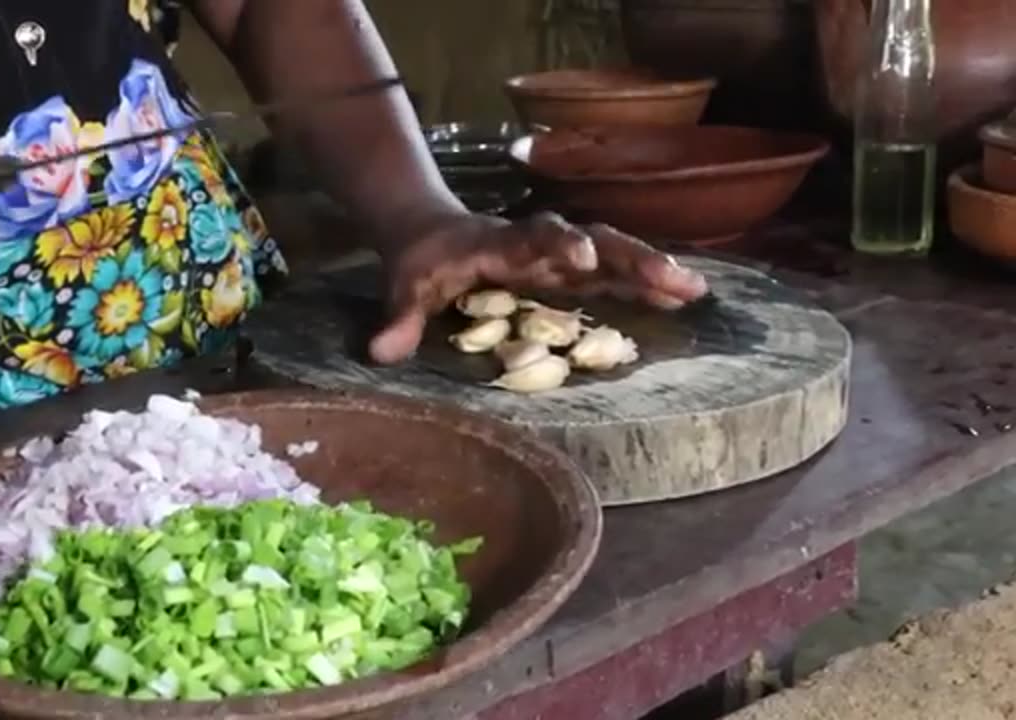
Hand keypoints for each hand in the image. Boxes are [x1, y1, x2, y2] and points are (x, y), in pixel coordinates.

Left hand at [369, 211, 708, 364]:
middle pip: (590, 240)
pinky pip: (613, 270)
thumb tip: (382, 352)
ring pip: (612, 252)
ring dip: (650, 268)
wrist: (430, 230)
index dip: (555, 245)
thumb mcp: (404, 285)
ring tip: (693, 290)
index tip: (580, 257)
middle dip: (629, 257)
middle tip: (670, 277)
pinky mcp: (570, 265)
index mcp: (497, 242)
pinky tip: (682, 297)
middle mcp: (537, 242)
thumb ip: (399, 317)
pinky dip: (646, 281)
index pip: (530, 239)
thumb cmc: (420, 261)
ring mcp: (558, 252)